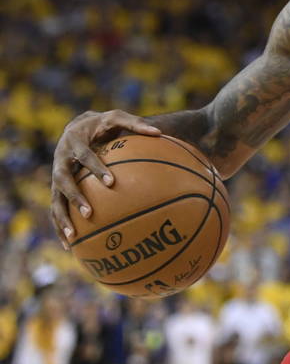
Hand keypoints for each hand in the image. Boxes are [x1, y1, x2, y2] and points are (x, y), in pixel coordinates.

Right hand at [50, 110, 160, 248]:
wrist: (76, 125)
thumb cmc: (101, 123)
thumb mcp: (117, 117)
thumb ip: (136, 124)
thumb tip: (160, 133)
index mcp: (74, 142)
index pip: (85, 156)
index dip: (96, 169)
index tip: (111, 182)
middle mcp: (60, 160)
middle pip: (63, 181)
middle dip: (75, 198)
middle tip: (90, 213)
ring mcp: (55, 176)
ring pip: (55, 199)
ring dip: (62, 219)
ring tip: (73, 238)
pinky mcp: (56, 188)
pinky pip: (56, 209)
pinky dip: (61, 226)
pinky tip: (71, 246)